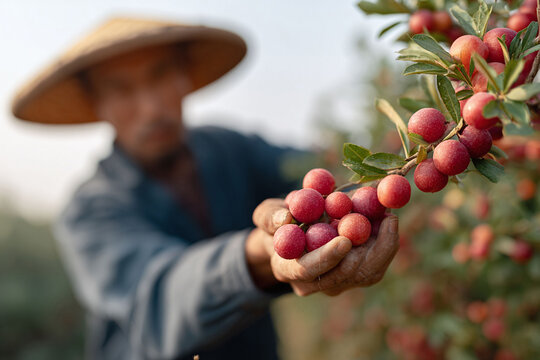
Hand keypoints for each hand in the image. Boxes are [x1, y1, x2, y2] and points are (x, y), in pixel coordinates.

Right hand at [247, 198, 399, 295]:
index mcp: (288, 269)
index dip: (327, 257)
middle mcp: (314, 283)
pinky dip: (386, 242)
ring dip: (382, 243)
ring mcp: (337, 284)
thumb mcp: (266, 215)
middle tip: (384, 218)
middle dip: (369, 248)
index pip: (309, 270)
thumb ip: (270, 217)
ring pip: (367, 273)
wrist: (290, 237)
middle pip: (347, 275)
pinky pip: (376, 265)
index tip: (345, 239)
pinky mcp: (355, 277)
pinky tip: (387, 220)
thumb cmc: (276, 224)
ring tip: (387, 213)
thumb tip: (286, 218)